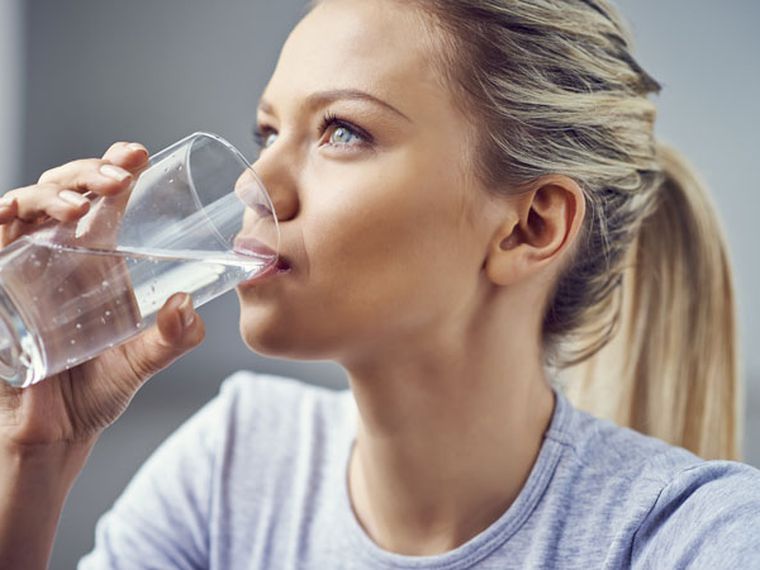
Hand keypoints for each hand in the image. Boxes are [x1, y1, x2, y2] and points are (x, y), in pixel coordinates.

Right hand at [0, 142, 205, 448]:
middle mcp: (58, 257)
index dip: (115, 169)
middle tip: (119, 176)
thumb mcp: (141, 362)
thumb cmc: (94, 393)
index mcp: (96, 261)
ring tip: (77, 202)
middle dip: (87, 172)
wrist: (52, 434)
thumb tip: (190, 308)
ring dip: (47, 193)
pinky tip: (10, 214)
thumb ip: (171, 339)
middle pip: (64, 192)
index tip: (137, 153)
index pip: (103, 201)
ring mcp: (23, 270)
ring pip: (23, 208)